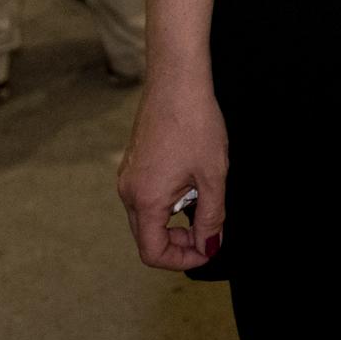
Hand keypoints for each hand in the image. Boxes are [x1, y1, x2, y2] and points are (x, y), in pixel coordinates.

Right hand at [118, 72, 228, 270]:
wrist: (177, 80)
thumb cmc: (195, 122)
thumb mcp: (213, 175)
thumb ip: (212, 217)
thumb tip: (210, 245)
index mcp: (144, 200)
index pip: (153, 253)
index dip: (182, 260)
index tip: (208, 249)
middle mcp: (128, 191)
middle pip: (147, 237)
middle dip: (179, 243)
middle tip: (209, 232)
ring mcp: (128, 176)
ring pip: (147, 217)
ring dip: (174, 221)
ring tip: (203, 199)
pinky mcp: (133, 163)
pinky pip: (146, 196)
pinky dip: (167, 202)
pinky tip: (191, 182)